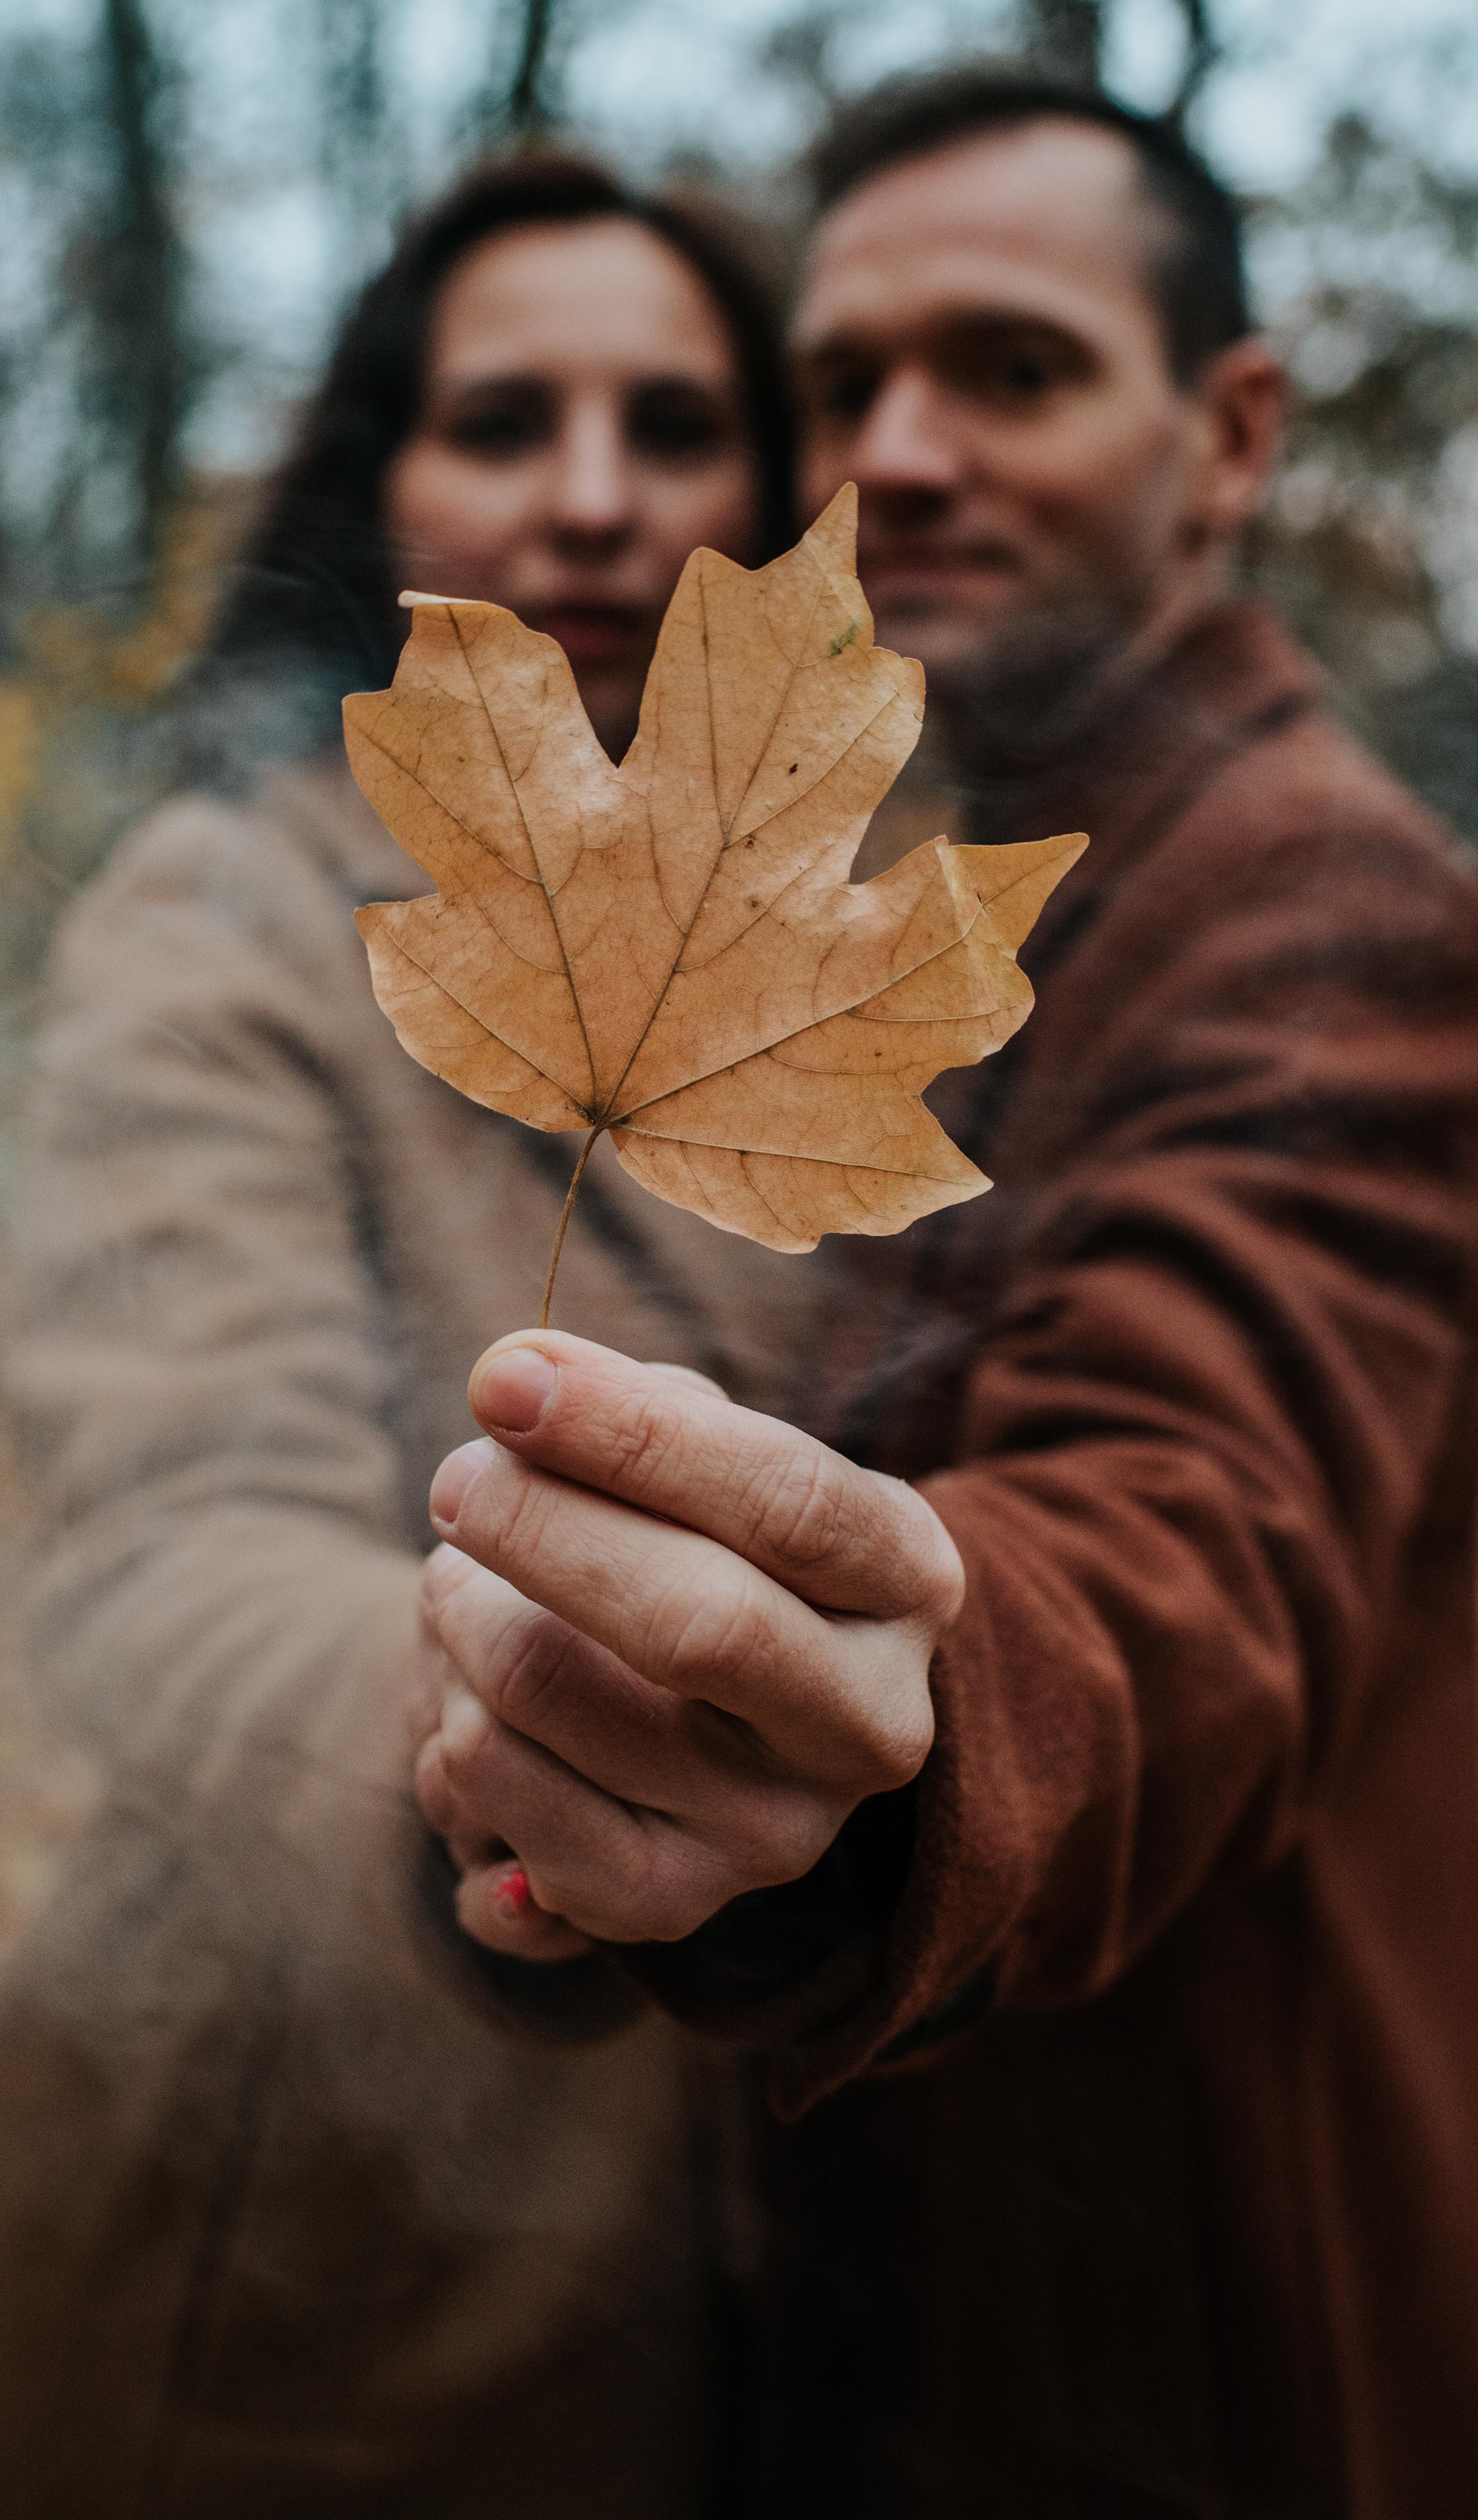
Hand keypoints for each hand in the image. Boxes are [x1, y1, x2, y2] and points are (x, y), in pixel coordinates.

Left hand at [412, 1331, 962, 1959]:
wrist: (704, 1717)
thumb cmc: (704, 1539)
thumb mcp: (715, 1456)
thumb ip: (640, 1407)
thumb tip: (522, 1382)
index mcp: (907, 1581)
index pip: (787, 1502)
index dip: (633, 1432)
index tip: (504, 1377)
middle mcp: (868, 1725)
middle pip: (692, 1623)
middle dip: (536, 1526)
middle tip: (455, 1480)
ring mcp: (774, 1834)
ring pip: (546, 1698)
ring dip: (460, 1618)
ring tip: (463, 1593)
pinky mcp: (665, 1904)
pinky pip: (492, 1799)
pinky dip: (442, 1728)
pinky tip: (466, 1700)